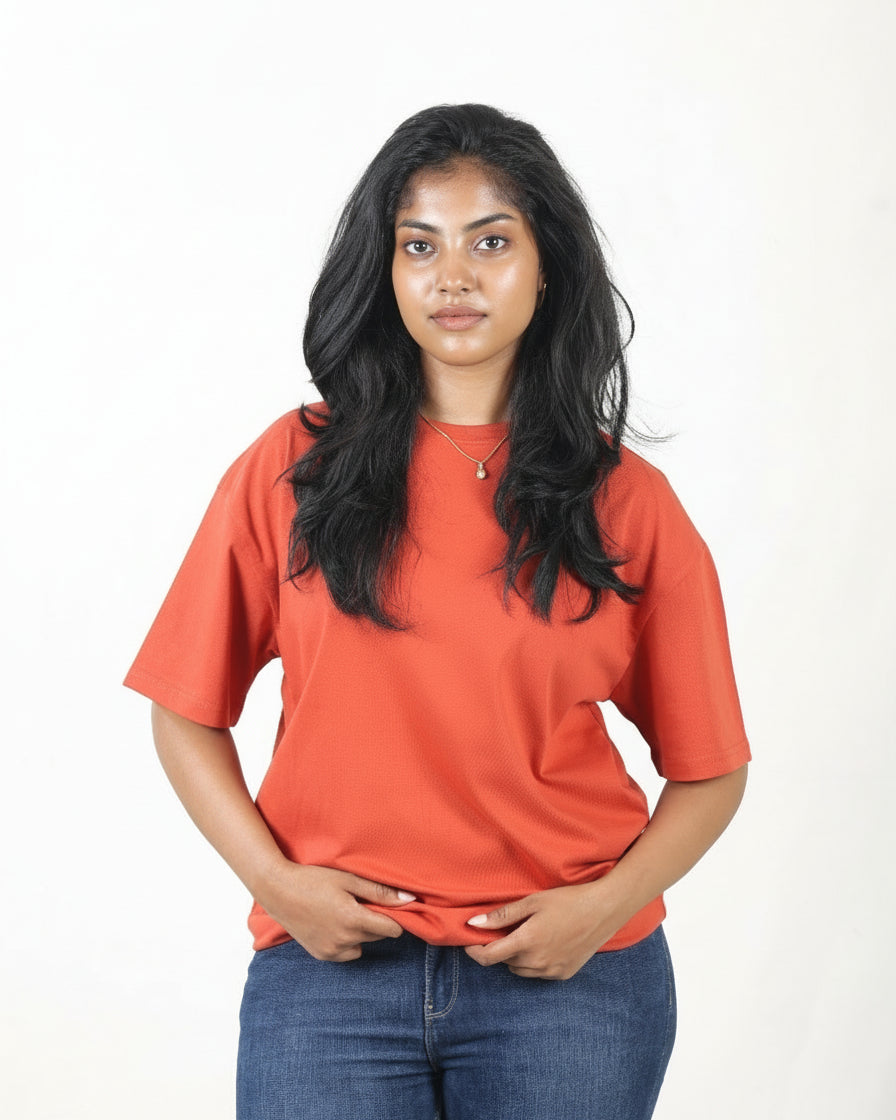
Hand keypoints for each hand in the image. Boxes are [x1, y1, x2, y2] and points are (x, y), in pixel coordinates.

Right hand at [257, 862, 415, 961]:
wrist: (278, 891)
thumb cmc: (314, 879)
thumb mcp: (349, 880)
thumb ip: (380, 892)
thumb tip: (410, 901)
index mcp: (353, 920)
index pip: (391, 930)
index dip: (394, 917)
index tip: (387, 905)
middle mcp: (344, 940)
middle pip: (377, 936)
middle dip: (375, 921)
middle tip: (359, 902)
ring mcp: (331, 951)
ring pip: (362, 945)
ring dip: (361, 933)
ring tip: (345, 912)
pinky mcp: (321, 956)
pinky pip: (346, 953)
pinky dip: (347, 942)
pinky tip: (334, 924)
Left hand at [464, 881, 621, 979]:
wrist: (604, 909)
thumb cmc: (568, 900)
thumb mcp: (532, 902)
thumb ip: (502, 916)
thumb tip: (473, 924)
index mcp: (527, 942)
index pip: (489, 957)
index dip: (474, 951)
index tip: (469, 943)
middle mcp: (537, 962)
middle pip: (504, 962)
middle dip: (499, 948)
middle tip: (505, 930)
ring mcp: (552, 971)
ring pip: (520, 970)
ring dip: (515, 957)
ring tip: (525, 935)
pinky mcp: (563, 975)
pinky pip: (538, 973)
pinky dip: (533, 962)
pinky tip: (543, 944)